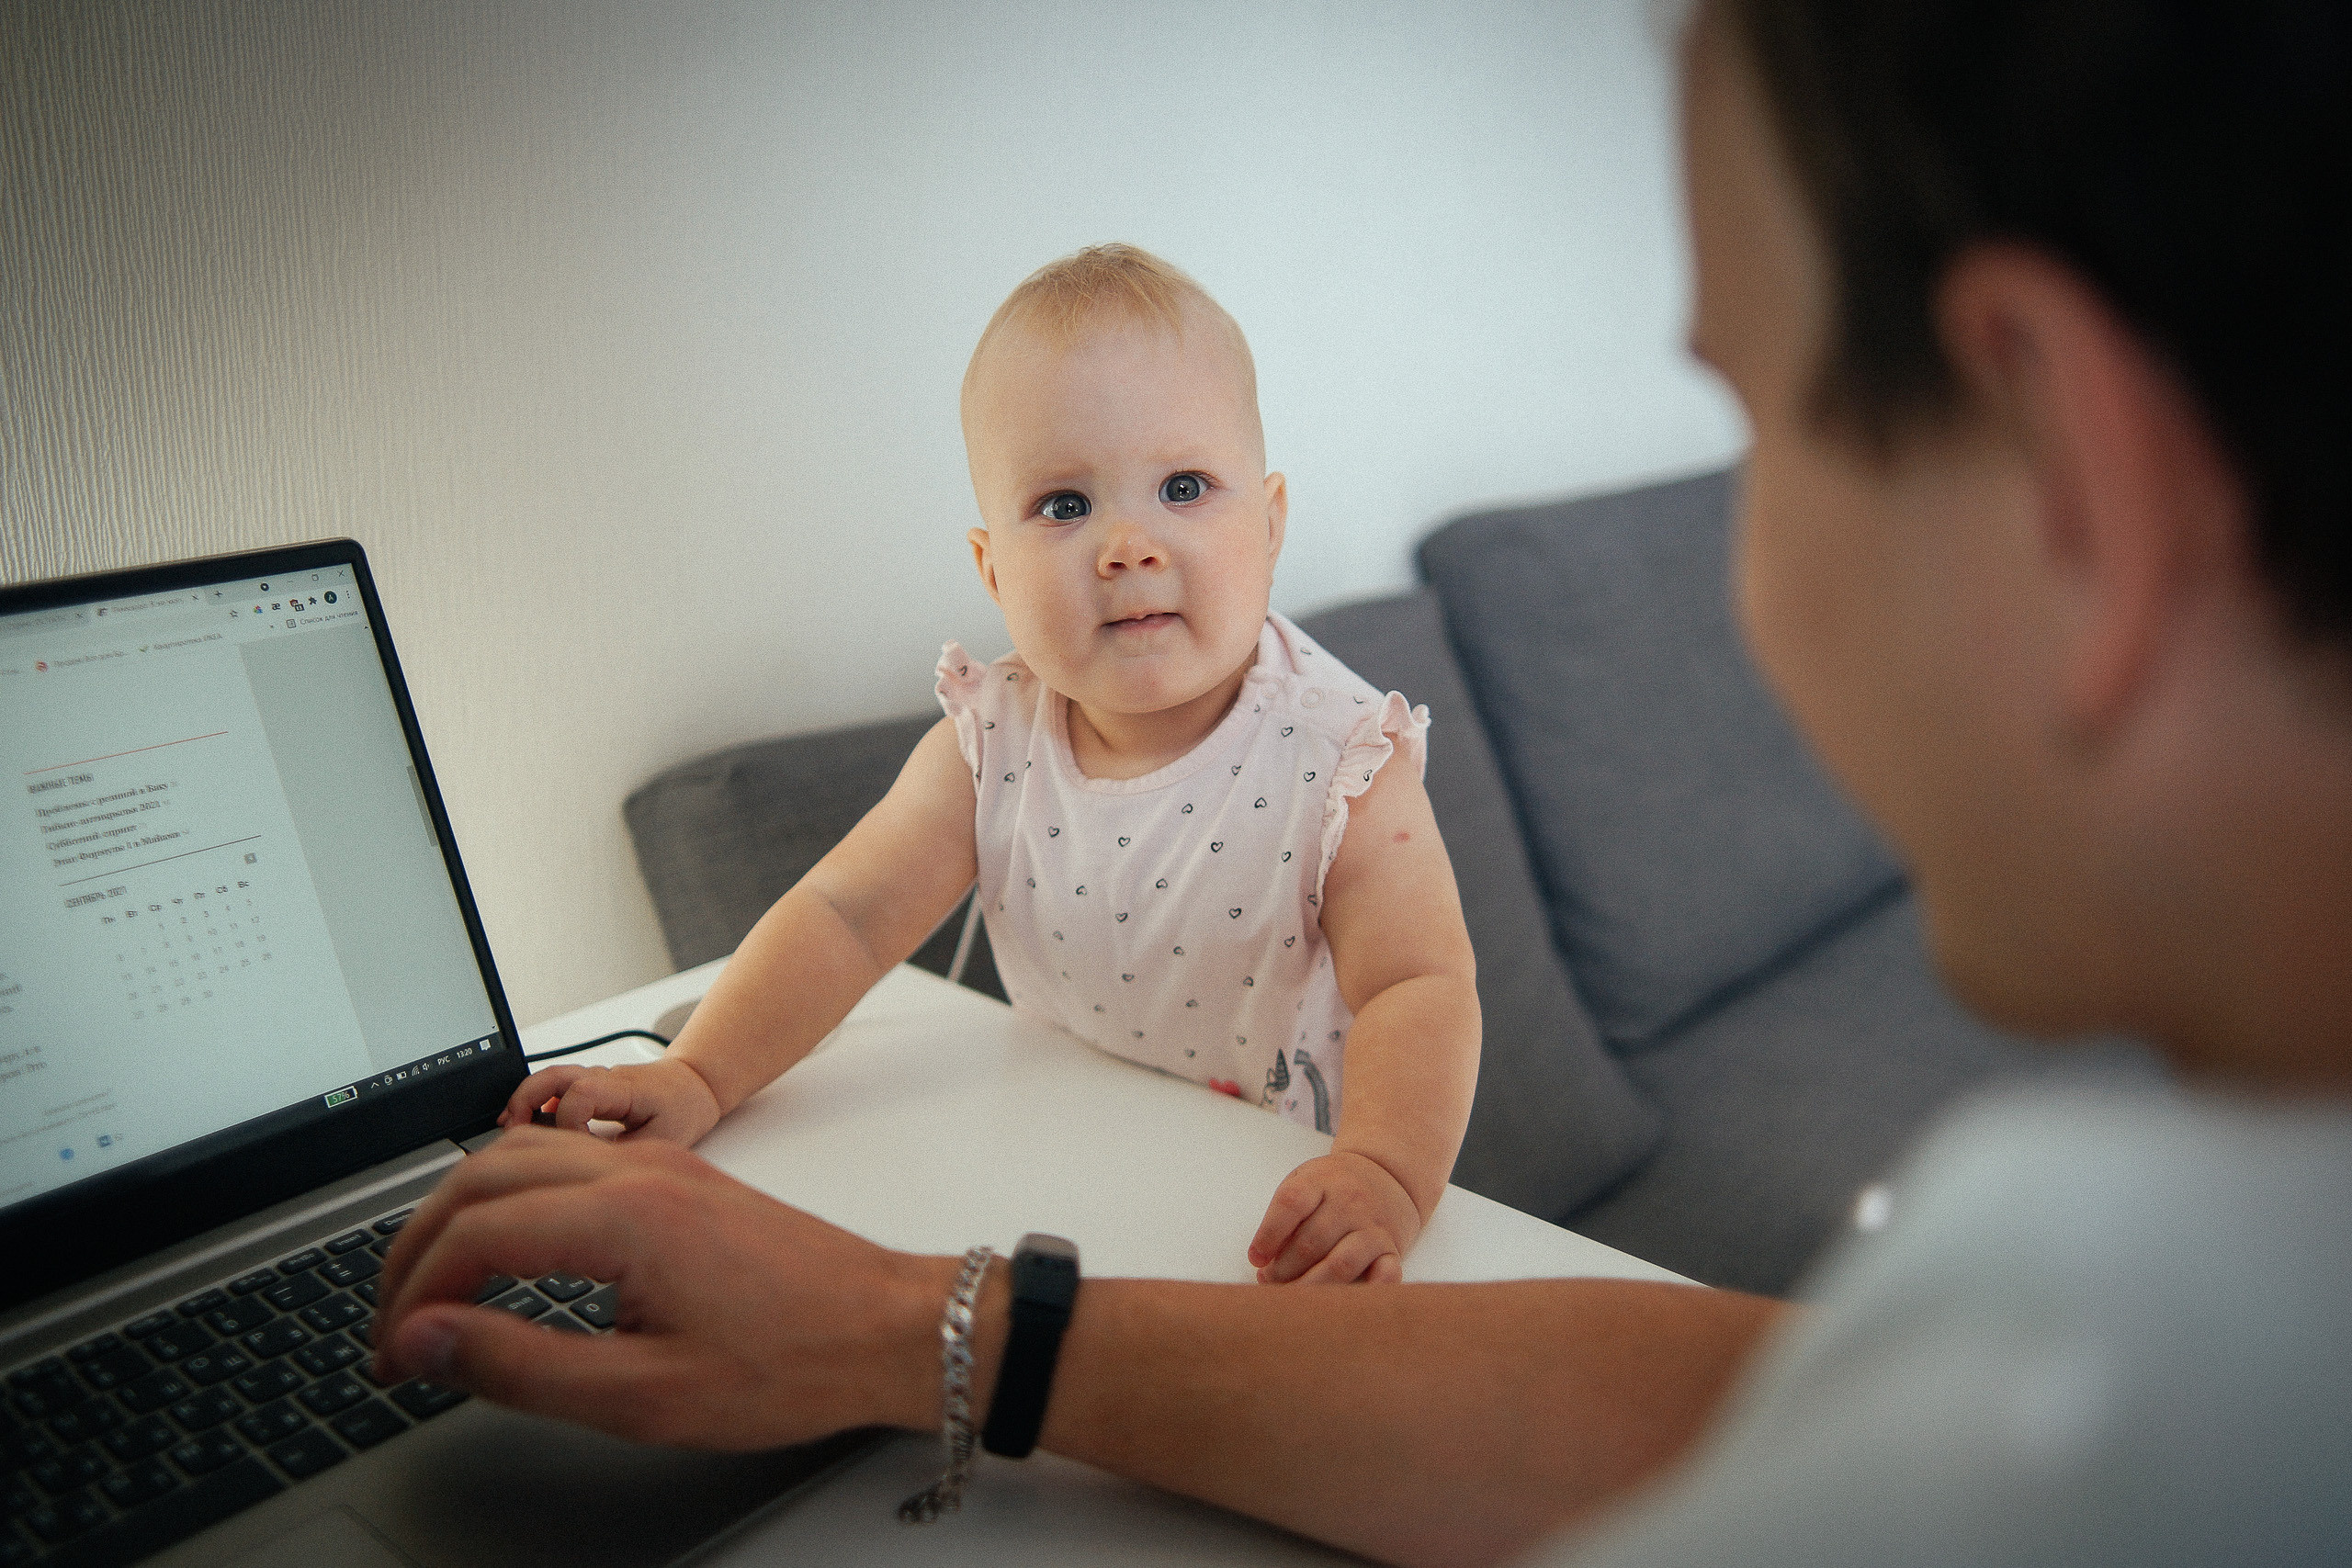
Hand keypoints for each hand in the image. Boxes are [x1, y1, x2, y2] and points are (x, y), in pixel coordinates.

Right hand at [373, 1126, 949, 1447]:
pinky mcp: (678, 1178)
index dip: (412, 1302)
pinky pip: (563, 1162)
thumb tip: (425, 1343)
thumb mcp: (643, 1396)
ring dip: (456, 1215)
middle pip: (478, 1179)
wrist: (890, 1329)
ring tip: (426, 1289)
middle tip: (386, 1325)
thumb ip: (520, 1367)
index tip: (391, 1361)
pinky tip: (501, 1251)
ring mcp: (659, 1167)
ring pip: (517, 1157)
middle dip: (414, 1250)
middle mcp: (635, 1173)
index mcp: (622, 1218)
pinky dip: (507, 1197)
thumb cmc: (790, 1364)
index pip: (472, 1238)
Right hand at [498, 1057, 723, 1144]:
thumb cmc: (681, 1112)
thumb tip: (586, 1173)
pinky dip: (532, 1103)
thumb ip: (625, 1156)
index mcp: (626, 1089)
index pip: (583, 1093)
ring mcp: (594, 1079)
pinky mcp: (587, 1086)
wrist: (693, 1087)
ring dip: (524, 1101)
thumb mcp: (665, 1142)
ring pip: (549, 1077)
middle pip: (555, 1076)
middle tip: (512, 1133)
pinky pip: (552, 1087)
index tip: (574, 1150)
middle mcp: (605, 1078)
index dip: (569, 1123)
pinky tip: (520, 1125)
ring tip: (507, 1130)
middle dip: (527, 1102)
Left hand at [1248, 1151, 1421, 1283]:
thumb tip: (1263, 1261)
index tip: (1256, 1259)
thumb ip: (1285, 1213)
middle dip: (1283, 1270)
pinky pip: (1386, 1275)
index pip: (1291, 1204)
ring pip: (1340, 1265)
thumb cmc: (1333, 1186)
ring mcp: (1374, 1226)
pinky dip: (1367, 1291)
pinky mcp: (1393, 1249)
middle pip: (1310, 1243)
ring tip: (1293, 1295)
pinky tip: (1345, 1302)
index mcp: (1322, 1180)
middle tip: (1269, 1281)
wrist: (1389, 1175)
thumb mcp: (1306, 1181)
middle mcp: (1350, 1201)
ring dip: (1311, 1287)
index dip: (1268, 1235)